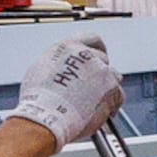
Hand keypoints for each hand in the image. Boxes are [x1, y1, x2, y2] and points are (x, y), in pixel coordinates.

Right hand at [8, 33, 124, 146]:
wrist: (47, 117)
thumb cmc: (38, 99)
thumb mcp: (42, 70)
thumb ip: (60, 63)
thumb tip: (64, 68)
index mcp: (68, 47)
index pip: (91, 39)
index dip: (96, 49)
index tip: (97, 56)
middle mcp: (87, 56)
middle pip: (102, 60)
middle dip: (98, 73)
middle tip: (90, 87)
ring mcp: (102, 72)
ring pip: (113, 77)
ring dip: (106, 88)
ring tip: (92, 103)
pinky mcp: (112, 90)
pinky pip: (118, 96)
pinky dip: (112, 105)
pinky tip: (100, 112)